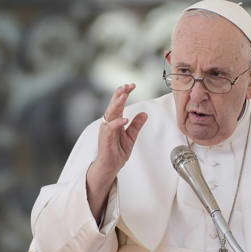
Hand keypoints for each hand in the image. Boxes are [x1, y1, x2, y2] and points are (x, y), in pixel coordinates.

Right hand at [86, 84, 147, 220]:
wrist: (111, 166)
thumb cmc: (117, 152)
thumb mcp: (131, 137)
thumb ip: (136, 125)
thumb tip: (144, 114)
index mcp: (114, 121)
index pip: (118, 104)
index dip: (124, 93)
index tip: (131, 85)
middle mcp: (109, 123)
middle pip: (113, 105)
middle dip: (120, 94)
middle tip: (127, 85)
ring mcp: (106, 130)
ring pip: (111, 113)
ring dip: (117, 103)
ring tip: (124, 94)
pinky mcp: (106, 138)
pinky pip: (111, 128)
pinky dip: (118, 122)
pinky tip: (125, 118)